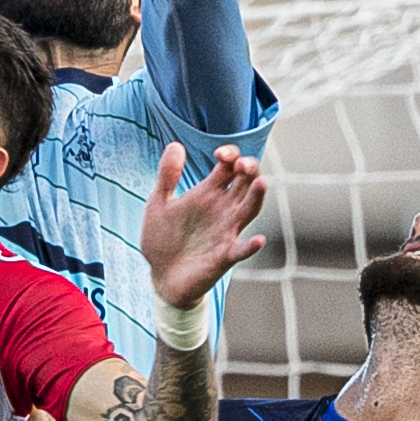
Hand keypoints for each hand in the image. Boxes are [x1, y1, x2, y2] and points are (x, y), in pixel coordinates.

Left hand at [139, 142, 268, 308]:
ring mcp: (226, 232)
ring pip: (250, 210)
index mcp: (208, 193)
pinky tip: (257, 240)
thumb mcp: (158, 203)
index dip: (230, 155)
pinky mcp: (224, 257)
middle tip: (242, 164)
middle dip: (249, 169)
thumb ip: (168, 176)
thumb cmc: (162, 238)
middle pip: (247, 182)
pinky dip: (250, 246)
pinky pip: (241, 250)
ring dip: (257, 197)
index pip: (230, 166)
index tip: (219, 155)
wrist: (160, 276)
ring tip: (261, 183)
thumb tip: (175, 144)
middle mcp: (223, 209)